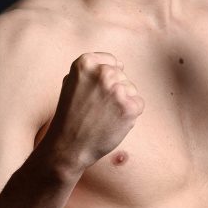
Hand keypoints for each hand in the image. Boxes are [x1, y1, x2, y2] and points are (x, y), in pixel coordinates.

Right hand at [47, 52, 144, 170]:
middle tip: (97, 109)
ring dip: (122, 102)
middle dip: (114, 91)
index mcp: (86, 62)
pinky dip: (129, 115)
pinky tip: (112, 122)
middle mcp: (103, 72)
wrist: (69, 146)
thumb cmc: (69, 116)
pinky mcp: (130, 107)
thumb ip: (92, 70)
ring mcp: (117, 89)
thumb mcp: (71, 83)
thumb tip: (119, 64)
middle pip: (122, 75)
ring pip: (131, 89)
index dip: (106, 80)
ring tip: (103, 116)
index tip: (94, 94)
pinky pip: (138, 104)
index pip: (111, 61)